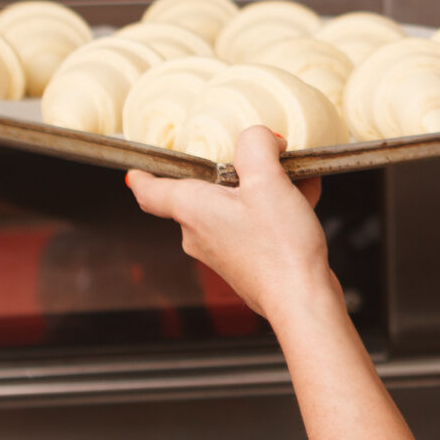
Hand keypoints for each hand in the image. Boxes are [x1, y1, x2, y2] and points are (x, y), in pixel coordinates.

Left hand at [126, 126, 334, 325]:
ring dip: (264, 190)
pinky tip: (304, 200)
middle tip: (264, 158)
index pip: (151, 191)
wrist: (301, 300)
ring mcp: (221, 251)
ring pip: (234, 206)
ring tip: (296, 181)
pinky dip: (274, 210)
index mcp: (192, 209)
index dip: (143, 175)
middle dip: (236, 171)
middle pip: (204, 191)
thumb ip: (256, 145)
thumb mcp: (268, 180)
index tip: (136, 168)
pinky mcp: (244, 263)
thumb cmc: (279, 248)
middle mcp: (198, 233)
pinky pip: (252, 225)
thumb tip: (259, 138)